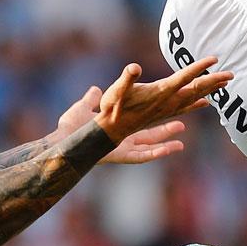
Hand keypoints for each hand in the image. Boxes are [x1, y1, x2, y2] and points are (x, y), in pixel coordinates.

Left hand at [57, 85, 189, 164]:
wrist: (63, 139)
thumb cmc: (70, 126)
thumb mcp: (84, 107)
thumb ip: (91, 99)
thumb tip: (94, 89)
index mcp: (117, 128)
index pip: (141, 121)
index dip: (155, 116)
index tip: (168, 110)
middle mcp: (123, 139)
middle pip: (151, 134)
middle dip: (168, 129)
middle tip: (184, 122)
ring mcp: (123, 149)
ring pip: (150, 146)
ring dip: (166, 141)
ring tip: (182, 139)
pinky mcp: (122, 156)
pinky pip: (144, 156)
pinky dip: (159, 152)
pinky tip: (172, 148)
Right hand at [94, 58, 228, 144]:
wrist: (111, 130)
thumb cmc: (113, 107)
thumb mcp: (116, 90)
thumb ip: (126, 79)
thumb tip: (134, 67)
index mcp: (160, 93)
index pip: (184, 77)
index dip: (199, 68)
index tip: (214, 59)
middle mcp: (167, 102)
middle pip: (196, 89)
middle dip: (214, 81)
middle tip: (232, 74)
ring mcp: (167, 109)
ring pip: (194, 98)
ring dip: (210, 90)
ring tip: (225, 84)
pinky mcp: (164, 114)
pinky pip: (186, 107)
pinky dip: (198, 103)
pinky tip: (205, 102)